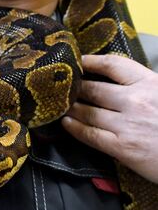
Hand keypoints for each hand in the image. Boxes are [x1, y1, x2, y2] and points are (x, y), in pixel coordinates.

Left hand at [62, 54, 157, 182]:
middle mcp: (136, 100)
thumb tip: (116, 79)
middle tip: (61, 87)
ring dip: (70, 107)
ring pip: (87, 111)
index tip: (77, 61)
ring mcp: (128, 125)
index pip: (112, 64)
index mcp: (151, 83)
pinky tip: (66, 123)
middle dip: (74, 88)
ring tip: (60, 105)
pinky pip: (90, 135)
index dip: (90, 61)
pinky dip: (74, 128)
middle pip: (93, 88)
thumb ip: (143, 85)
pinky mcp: (123, 148)